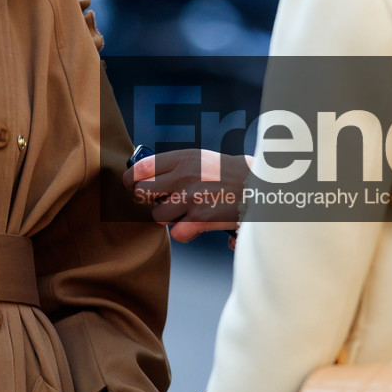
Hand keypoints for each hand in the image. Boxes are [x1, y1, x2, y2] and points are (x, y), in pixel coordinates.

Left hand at [123, 148, 250, 244]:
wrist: (261, 187)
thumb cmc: (231, 173)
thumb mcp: (201, 159)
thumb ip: (175, 166)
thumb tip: (144, 177)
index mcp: (183, 158)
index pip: (140, 168)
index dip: (131, 180)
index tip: (131, 186)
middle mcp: (184, 176)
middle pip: (142, 194)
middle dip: (148, 201)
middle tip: (160, 202)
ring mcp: (191, 198)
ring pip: (158, 217)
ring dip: (169, 218)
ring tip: (186, 212)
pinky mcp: (200, 219)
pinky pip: (176, 233)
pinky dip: (185, 233)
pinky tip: (196, 225)